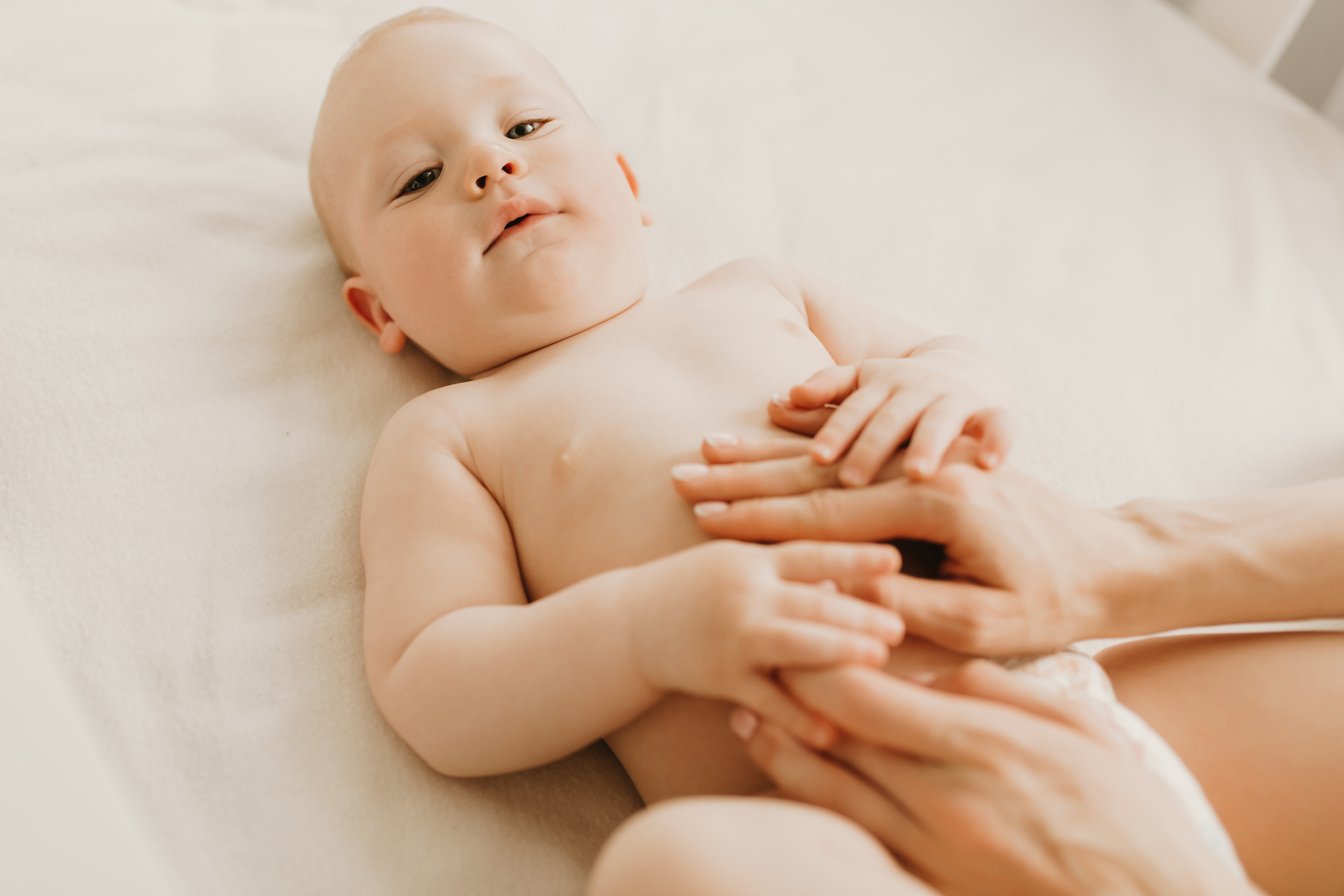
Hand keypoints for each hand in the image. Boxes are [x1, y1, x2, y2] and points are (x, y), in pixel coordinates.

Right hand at [627, 540, 905, 748]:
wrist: (627, 624)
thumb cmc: (692, 588)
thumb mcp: (734, 562)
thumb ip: (785, 566)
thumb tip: (848, 573)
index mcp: (751, 561)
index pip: (811, 553)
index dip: (854, 557)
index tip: (895, 559)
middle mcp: (743, 594)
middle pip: (810, 601)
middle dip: (857, 613)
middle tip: (899, 624)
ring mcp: (731, 637)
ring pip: (792, 645)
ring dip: (836, 652)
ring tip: (878, 659)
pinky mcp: (719, 677)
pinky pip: (765, 700)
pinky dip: (796, 716)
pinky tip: (828, 731)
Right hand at [675, 435, 1145, 653]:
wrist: (1114, 559)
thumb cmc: (1054, 600)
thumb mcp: (983, 623)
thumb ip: (908, 607)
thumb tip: (839, 596)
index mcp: (935, 503)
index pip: (825, 511)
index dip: (759, 519)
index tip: (702, 519)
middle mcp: (926, 467)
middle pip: (816, 469)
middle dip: (744, 477)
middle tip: (682, 473)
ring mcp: (931, 455)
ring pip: (832, 449)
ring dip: (765, 449)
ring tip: (709, 447)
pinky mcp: (936, 458)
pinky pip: (865, 434)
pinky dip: (812, 430)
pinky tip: (773, 419)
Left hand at [736, 661, 1251, 895]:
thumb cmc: (1132, 814)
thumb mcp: (1081, 728)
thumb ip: (1003, 692)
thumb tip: (943, 674)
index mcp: (981, 746)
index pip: (862, 694)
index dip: (818, 658)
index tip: (802, 624)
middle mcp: (942, 799)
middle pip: (832, 739)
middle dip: (789, 694)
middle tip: (759, 659)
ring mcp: (931, 849)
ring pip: (827, 794)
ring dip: (779, 751)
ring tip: (748, 717)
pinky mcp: (930, 882)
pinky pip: (853, 839)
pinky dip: (815, 805)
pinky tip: (791, 780)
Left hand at [773, 354, 1010, 485]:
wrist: (969, 370)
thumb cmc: (899, 393)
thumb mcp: (863, 383)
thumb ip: (826, 393)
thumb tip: (777, 401)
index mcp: (882, 385)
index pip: (854, 410)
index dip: (837, 431)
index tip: (817, 458)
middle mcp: (917, 389)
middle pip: (892, 418)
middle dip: (872, 446)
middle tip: (851, 479)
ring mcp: (955, 400)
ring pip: (941, 421)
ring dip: (929, 445)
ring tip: (917, 473)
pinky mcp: (991, 413)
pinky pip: (1000, 425)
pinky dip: (997, 440)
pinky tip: (989, 465)